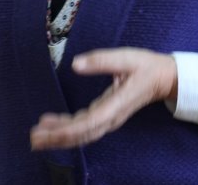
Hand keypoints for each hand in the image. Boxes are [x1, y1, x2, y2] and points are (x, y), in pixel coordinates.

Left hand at [29, 47, 177, 149]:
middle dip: (56, 138)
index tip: (45, 129)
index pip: (88, 123)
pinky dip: (67, 129)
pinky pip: (85, 127)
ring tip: (37, 136)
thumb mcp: (125, 58)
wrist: (165, 78)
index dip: (66, 129)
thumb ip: (100, 60)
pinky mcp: (106, 115)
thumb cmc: (146, 67)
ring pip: (82, 134)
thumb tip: (75, 64)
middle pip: (81, 134)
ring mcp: (109, 118)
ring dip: (59, 136)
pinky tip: (53, 124)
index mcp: (115, 105)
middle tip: (33, 139)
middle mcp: (111, 117)